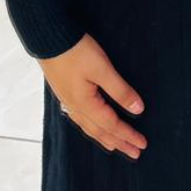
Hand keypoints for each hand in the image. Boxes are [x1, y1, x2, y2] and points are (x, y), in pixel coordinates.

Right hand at [39, 32, 148, 159]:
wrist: (47, 38)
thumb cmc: (76, 51)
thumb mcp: (102, 69)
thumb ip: (120, 90)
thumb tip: (138, 110)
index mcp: (85, 104)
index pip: (111, 126)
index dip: (128, 135)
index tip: (142, 145)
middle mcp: (75, 107)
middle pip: (100, 131)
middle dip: (119, 142)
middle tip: (134, 153)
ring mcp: (68, 100)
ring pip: (89, 127)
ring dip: (104, 138)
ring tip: (115, 146)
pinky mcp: (64, 92)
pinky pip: (81, 118)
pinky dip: (91, 127)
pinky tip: (92, 125)